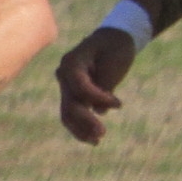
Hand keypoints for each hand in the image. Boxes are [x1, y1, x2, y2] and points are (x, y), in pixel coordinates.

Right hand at [55, 25, 136, 144]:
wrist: (114, 39)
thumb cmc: (116, 48)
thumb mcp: (114, 63)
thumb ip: (105, 85)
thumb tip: (98, 111)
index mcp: (71, 63)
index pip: (79, 87)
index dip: (97, 98)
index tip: (118, 104)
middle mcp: (63, 75)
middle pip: (69, 104)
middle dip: (84, 121)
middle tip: (102, 135)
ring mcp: (66, 85)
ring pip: (67, 112)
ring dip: (81, 128)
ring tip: (97, 141)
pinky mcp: (73, 93)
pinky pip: (73, 112)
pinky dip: (82, 125)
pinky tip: (92, 137)